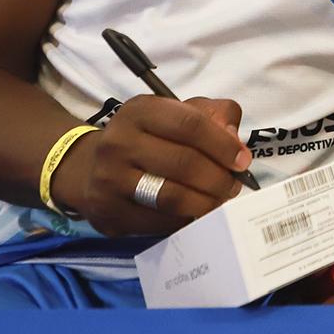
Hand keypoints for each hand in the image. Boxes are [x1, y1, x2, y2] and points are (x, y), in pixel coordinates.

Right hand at [49, 95, 250, 236]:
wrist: (90, 167)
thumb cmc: (149, 137)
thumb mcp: (178, 113)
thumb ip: (214, 116)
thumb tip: (234, 141)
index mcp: (140, 110)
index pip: (190, 124)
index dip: (222, 144)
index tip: (242, 161)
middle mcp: (119, 141)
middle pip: (183, 163)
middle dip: (218, 178)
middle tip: (233, 187)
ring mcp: (109, 179)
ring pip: (171, 196)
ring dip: (205, 203)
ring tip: (219, 202)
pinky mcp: (107, 212)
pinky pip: (157, 222)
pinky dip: (184, 221)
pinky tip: (195, 215)